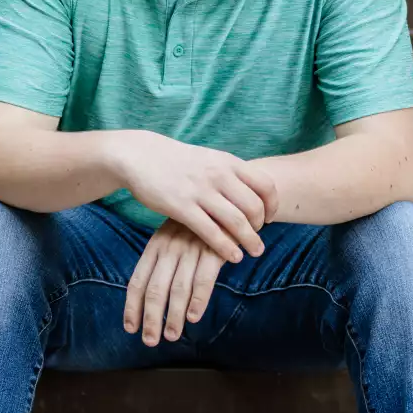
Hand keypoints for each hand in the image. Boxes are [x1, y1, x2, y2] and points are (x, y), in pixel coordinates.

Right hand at [116, 132, 277, 261]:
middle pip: (254, 207)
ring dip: (250, 241)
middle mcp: (218, 175)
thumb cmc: (177, 162)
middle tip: (257, 238)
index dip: (272, 206)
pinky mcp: (182, 207)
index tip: (269, 219)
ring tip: (254, 253)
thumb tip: (252, 190)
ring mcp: (200, 191)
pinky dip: (227, 248)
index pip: (265, 185)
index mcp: (228, 162)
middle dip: (260, 227)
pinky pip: (212, 232)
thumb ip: (230, 173)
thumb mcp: (209, 158)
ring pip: (237, 222)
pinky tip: (233, 257)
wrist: (140, 156)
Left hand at [124, 220, 227, 345]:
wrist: (231, 201)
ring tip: (171, 336)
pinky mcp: (214, 250)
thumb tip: (152, 297)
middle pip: (155, 289)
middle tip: (150, 341)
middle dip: (151, 318)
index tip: (131, 328)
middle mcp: (170, 247)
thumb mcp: (175, 237)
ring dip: (173, 316)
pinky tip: (193, 317)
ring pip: (178, 289)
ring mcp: (191, 248)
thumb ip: (164, 262)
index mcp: (156, 245)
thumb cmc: (201, 226)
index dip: (132, 307)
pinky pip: (204, 280)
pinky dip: (198, 300)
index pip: (137, 281)